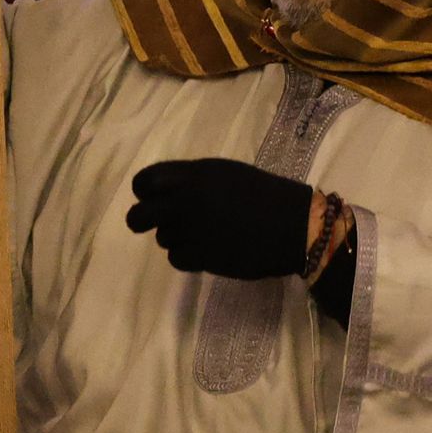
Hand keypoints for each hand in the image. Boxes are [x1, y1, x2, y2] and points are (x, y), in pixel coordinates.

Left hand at [126, 158, 314, 279]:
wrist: (293, 225)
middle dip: (143, 220)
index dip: (144, 191)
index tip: (153, 196)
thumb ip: (192, 180)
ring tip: (203, 233)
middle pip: (138, 216)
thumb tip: (166, 192)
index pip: (144, 182)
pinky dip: (188, 256)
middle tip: (159, 222)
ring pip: (161, 238)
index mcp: (192, 175)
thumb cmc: (264, 194)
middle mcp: (185, 201)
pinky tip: (208, 249)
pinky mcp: (201, 258)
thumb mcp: (225, 173)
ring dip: (176, 237)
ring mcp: (191, 231)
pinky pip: (176, 258)